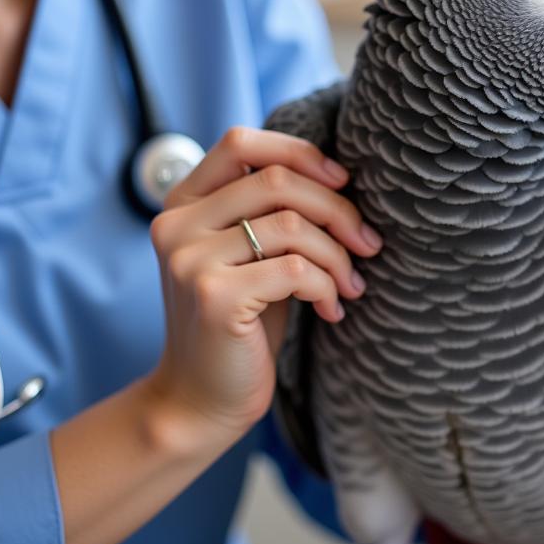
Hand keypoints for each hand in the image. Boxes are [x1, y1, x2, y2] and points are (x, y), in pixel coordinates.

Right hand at [143, 127, 380, 439]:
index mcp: (183, 202)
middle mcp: (177, 223)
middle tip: (367, 243)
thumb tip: (340, 173)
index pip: (240, 142)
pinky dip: (327, 286)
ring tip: (350, 284)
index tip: (341, 181)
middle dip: (336, 208)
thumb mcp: (250, 252)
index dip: (299, 152)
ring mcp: (189, 259)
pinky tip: (331, 309)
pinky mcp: (214, 295)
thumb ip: (268, 209)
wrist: (199, 401)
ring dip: (337, 255)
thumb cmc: (240, 321)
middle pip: (276, 181)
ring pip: (292, 225)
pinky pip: (296, 270)